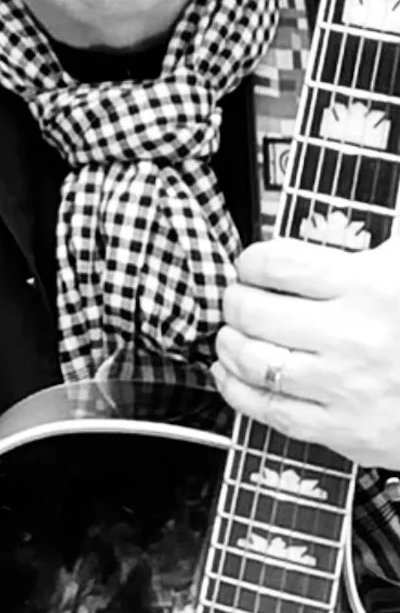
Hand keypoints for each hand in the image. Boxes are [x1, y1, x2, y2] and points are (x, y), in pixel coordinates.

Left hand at [214, 235, 399, 465]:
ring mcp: (345, 386)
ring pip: (253, 361)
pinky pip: (269, 410)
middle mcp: (354, 337)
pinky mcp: (343, 429)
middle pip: (254, 311)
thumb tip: (387, 183)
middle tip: (238, 298)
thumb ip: (392, 222)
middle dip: (235, 300)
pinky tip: (232, 374)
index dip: (252, 260)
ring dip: (229, 344)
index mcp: (370, 287)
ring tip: (232, 333)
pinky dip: (237, 390)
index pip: (279, 263)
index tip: (252, 265)